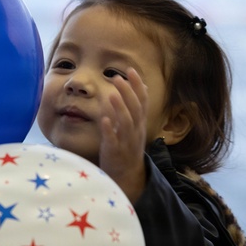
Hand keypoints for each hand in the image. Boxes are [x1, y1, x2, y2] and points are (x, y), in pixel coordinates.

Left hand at [98, 67, 146, 202]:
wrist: (127, 175)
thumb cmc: (127, 147)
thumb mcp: (133, 127)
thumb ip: (134, 108)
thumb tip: (140, 86)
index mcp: (139, 124)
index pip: (142, 101)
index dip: (137, 86)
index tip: (131, 70)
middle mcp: (135, 131)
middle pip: (134, 109)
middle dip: (127, 92)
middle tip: (117, 77)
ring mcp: (126, 142)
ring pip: (126, 123)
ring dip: (119, 108)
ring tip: (112, 94)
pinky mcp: (115, 152)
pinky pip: (113, 140)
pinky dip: (109, 130)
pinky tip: (103, 120)